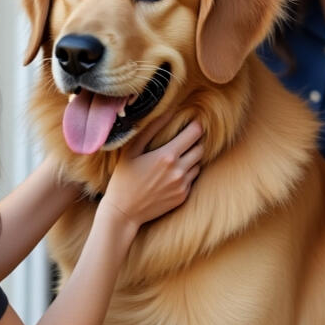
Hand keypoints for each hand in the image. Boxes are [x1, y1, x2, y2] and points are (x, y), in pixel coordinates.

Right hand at [99, 115, 203, 230]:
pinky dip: (186, 175)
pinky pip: (192, 180)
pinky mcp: (182, 197)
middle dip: (194, 142)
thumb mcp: (131, 151)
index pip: (194, 133)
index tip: (190, 123)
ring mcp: (182, 186)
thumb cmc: (123, 179)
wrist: (124, 212)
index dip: (195, 126)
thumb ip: (150, 130)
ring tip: (175, 159)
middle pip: (200, 148)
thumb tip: (168, 112)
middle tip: (183, 141)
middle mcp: (179, 171)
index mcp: (167, 156)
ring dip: (191, 159)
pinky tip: (170, 176)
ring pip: (198, 165)